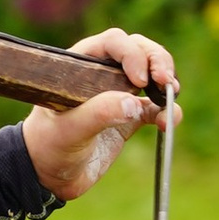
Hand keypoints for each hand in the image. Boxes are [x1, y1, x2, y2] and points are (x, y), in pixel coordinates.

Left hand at [22, 24, 173, 204]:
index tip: (138, 79)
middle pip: (139, 51)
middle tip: (164, 80)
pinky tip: (168, 121)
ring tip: (171, 95)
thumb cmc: (48, 146)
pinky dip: (167, 111)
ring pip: (152, 74)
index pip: (113, 43)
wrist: (49, 176)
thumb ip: (98, 114)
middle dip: (157, 61)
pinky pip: (156, 107)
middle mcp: (102, 73)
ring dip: (166, 82)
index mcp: (81, 64)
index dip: (131, 54)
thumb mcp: (67, 130)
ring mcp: (119, 94)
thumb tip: (134, 103)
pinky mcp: (131, 116)